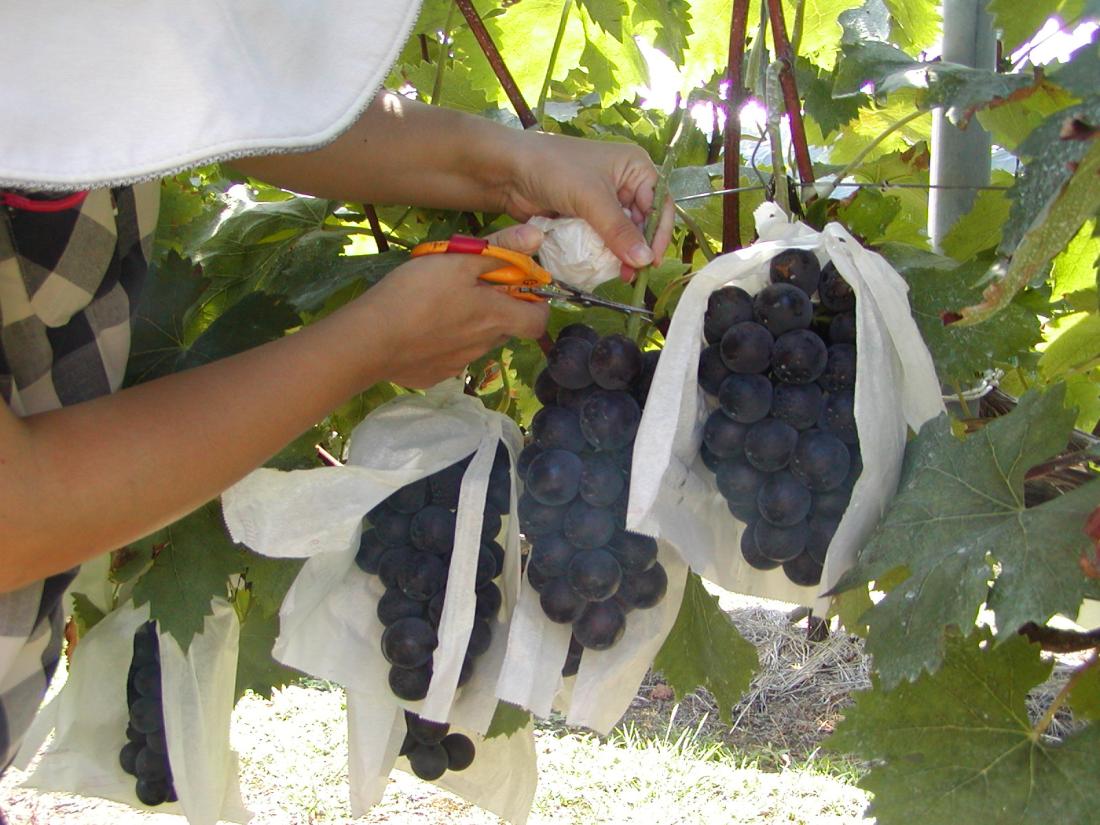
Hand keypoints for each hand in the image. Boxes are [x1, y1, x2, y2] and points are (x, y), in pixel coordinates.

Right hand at [348, 224, 548, 387]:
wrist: (370, 340)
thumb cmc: (417, 293)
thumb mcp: (458, 260)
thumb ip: (499, 249)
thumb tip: (537, 237)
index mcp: (497, 318)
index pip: (539, 321)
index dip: (537, 304)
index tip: (519, 287)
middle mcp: (484, 346)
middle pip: (506, 328)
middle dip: (498, 309)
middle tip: (470, 287)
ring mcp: (459, 364)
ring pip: (477, 341)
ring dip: (469, 324)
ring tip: (439, 305)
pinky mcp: (434, 375)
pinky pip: (449, 356)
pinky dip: (443, 343)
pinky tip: (420, 329)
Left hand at [501, 132, 674, 279]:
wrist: (510, 171)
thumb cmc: (555, 170)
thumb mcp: (591, 199)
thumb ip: (619, 231)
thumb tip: (646, 260)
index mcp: (635, 167)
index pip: (659, 204)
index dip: (659, 234)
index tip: (652, 260)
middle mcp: (624, 183)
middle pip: (642, 222)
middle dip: (639, 248)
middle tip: (633, 273)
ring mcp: (604, 201)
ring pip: (622, 234)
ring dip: (621, 255)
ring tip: (619, 275)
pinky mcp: (586, 217)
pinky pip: (603, 239)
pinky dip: (603, 253)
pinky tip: (603, 268)